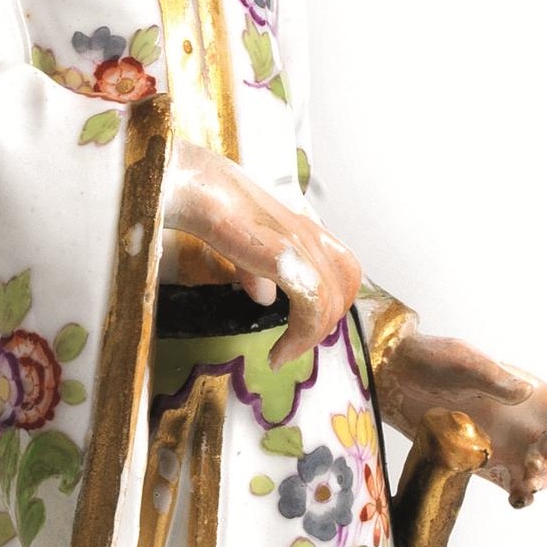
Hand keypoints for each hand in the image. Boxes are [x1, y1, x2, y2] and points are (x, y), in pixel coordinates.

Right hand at [163, 139, 360, 365]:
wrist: (202, 192)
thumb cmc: (216, 211)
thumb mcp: (245, 246)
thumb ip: (258, 272)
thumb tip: (265, 297)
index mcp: (306, 230)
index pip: (343, 270)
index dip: (331, 301)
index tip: (303, 327)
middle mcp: (312, 236)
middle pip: (344, 288)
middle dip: (323, 323)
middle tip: (295, 344)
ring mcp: (303, 246)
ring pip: (330, 303)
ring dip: (310, 337)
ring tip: (285, 354)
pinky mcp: (288, 261)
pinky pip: (310, 308)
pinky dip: (299, 338)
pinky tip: (277, 353)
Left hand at [380, 327, 546, 506]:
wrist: (395, 376)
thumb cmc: (432, 359)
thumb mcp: (465, 363)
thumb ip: (495, 379)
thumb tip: (526, 392)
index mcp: (526, 394)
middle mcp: (520, 421)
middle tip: (530, 467)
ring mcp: (502, 442)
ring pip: (536, 471)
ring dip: (538, 482)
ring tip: (524, 485)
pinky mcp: (480, 460)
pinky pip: (510, 482)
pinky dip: (519, 495)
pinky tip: (515, 500)